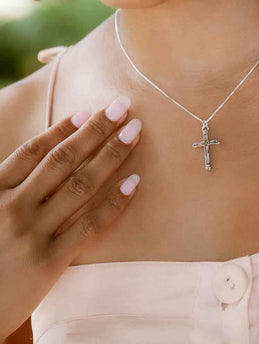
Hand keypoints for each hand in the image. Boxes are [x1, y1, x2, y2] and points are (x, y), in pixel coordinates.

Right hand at [0, 95, 141, 339]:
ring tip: (134, 132)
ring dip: (111, 155)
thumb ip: (9, 186)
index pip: (32, 151)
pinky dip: (114, 202)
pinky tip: (134, 182)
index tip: (88, 111)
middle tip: (122, 107)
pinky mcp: (49, 261)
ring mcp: (32, 233)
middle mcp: (13, 206)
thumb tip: (41, 157)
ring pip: (80, 184)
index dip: (62, 129)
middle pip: (63, 160)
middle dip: (96, 130)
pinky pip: (90, 225)